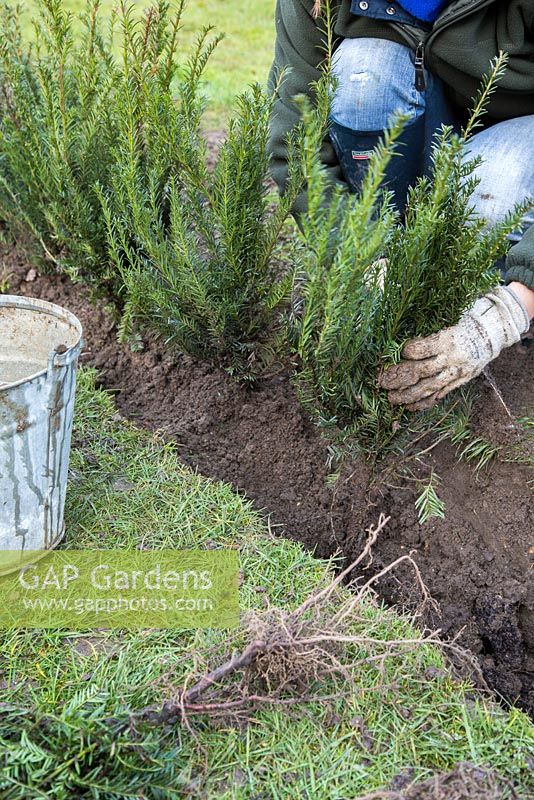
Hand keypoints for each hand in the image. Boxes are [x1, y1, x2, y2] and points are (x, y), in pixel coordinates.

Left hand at [378, 286, 530, 410]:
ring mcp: (457, 371)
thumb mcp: (450, 318)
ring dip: (408, 395)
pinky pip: (440, 394)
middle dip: (399, 378)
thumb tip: (402, 342)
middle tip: (382, 382)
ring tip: (392, 399)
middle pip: (421, 371)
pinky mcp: (461, 380)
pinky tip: (410, 406)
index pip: (423, 348)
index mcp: (449, 338)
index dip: (408, 352)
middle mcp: (452, 357)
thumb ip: (430, 331)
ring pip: (429, 387)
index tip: (398, 353)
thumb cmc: (466, 319)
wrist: (495, 330)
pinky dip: (424, 402)